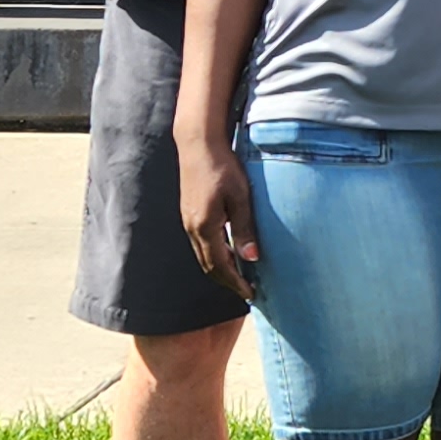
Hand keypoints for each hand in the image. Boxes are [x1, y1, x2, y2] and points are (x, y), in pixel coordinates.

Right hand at [178, 140, 260, 302]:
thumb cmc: (223, 167)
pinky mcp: (189, 214)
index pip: (220, 266)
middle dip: (228, 282)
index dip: (236, 282)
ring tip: (240, 277)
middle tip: (247, 291)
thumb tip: (252, 259)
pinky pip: (201, 244)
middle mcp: (192, 228)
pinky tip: (228, 253)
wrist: (198, 145)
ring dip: (221, 270)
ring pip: (203, 256)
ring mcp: (188, 221)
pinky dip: (214, 255)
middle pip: (209, 266)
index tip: (251, 294)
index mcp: (205, 227)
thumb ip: (245, 228)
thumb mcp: (240, 197)